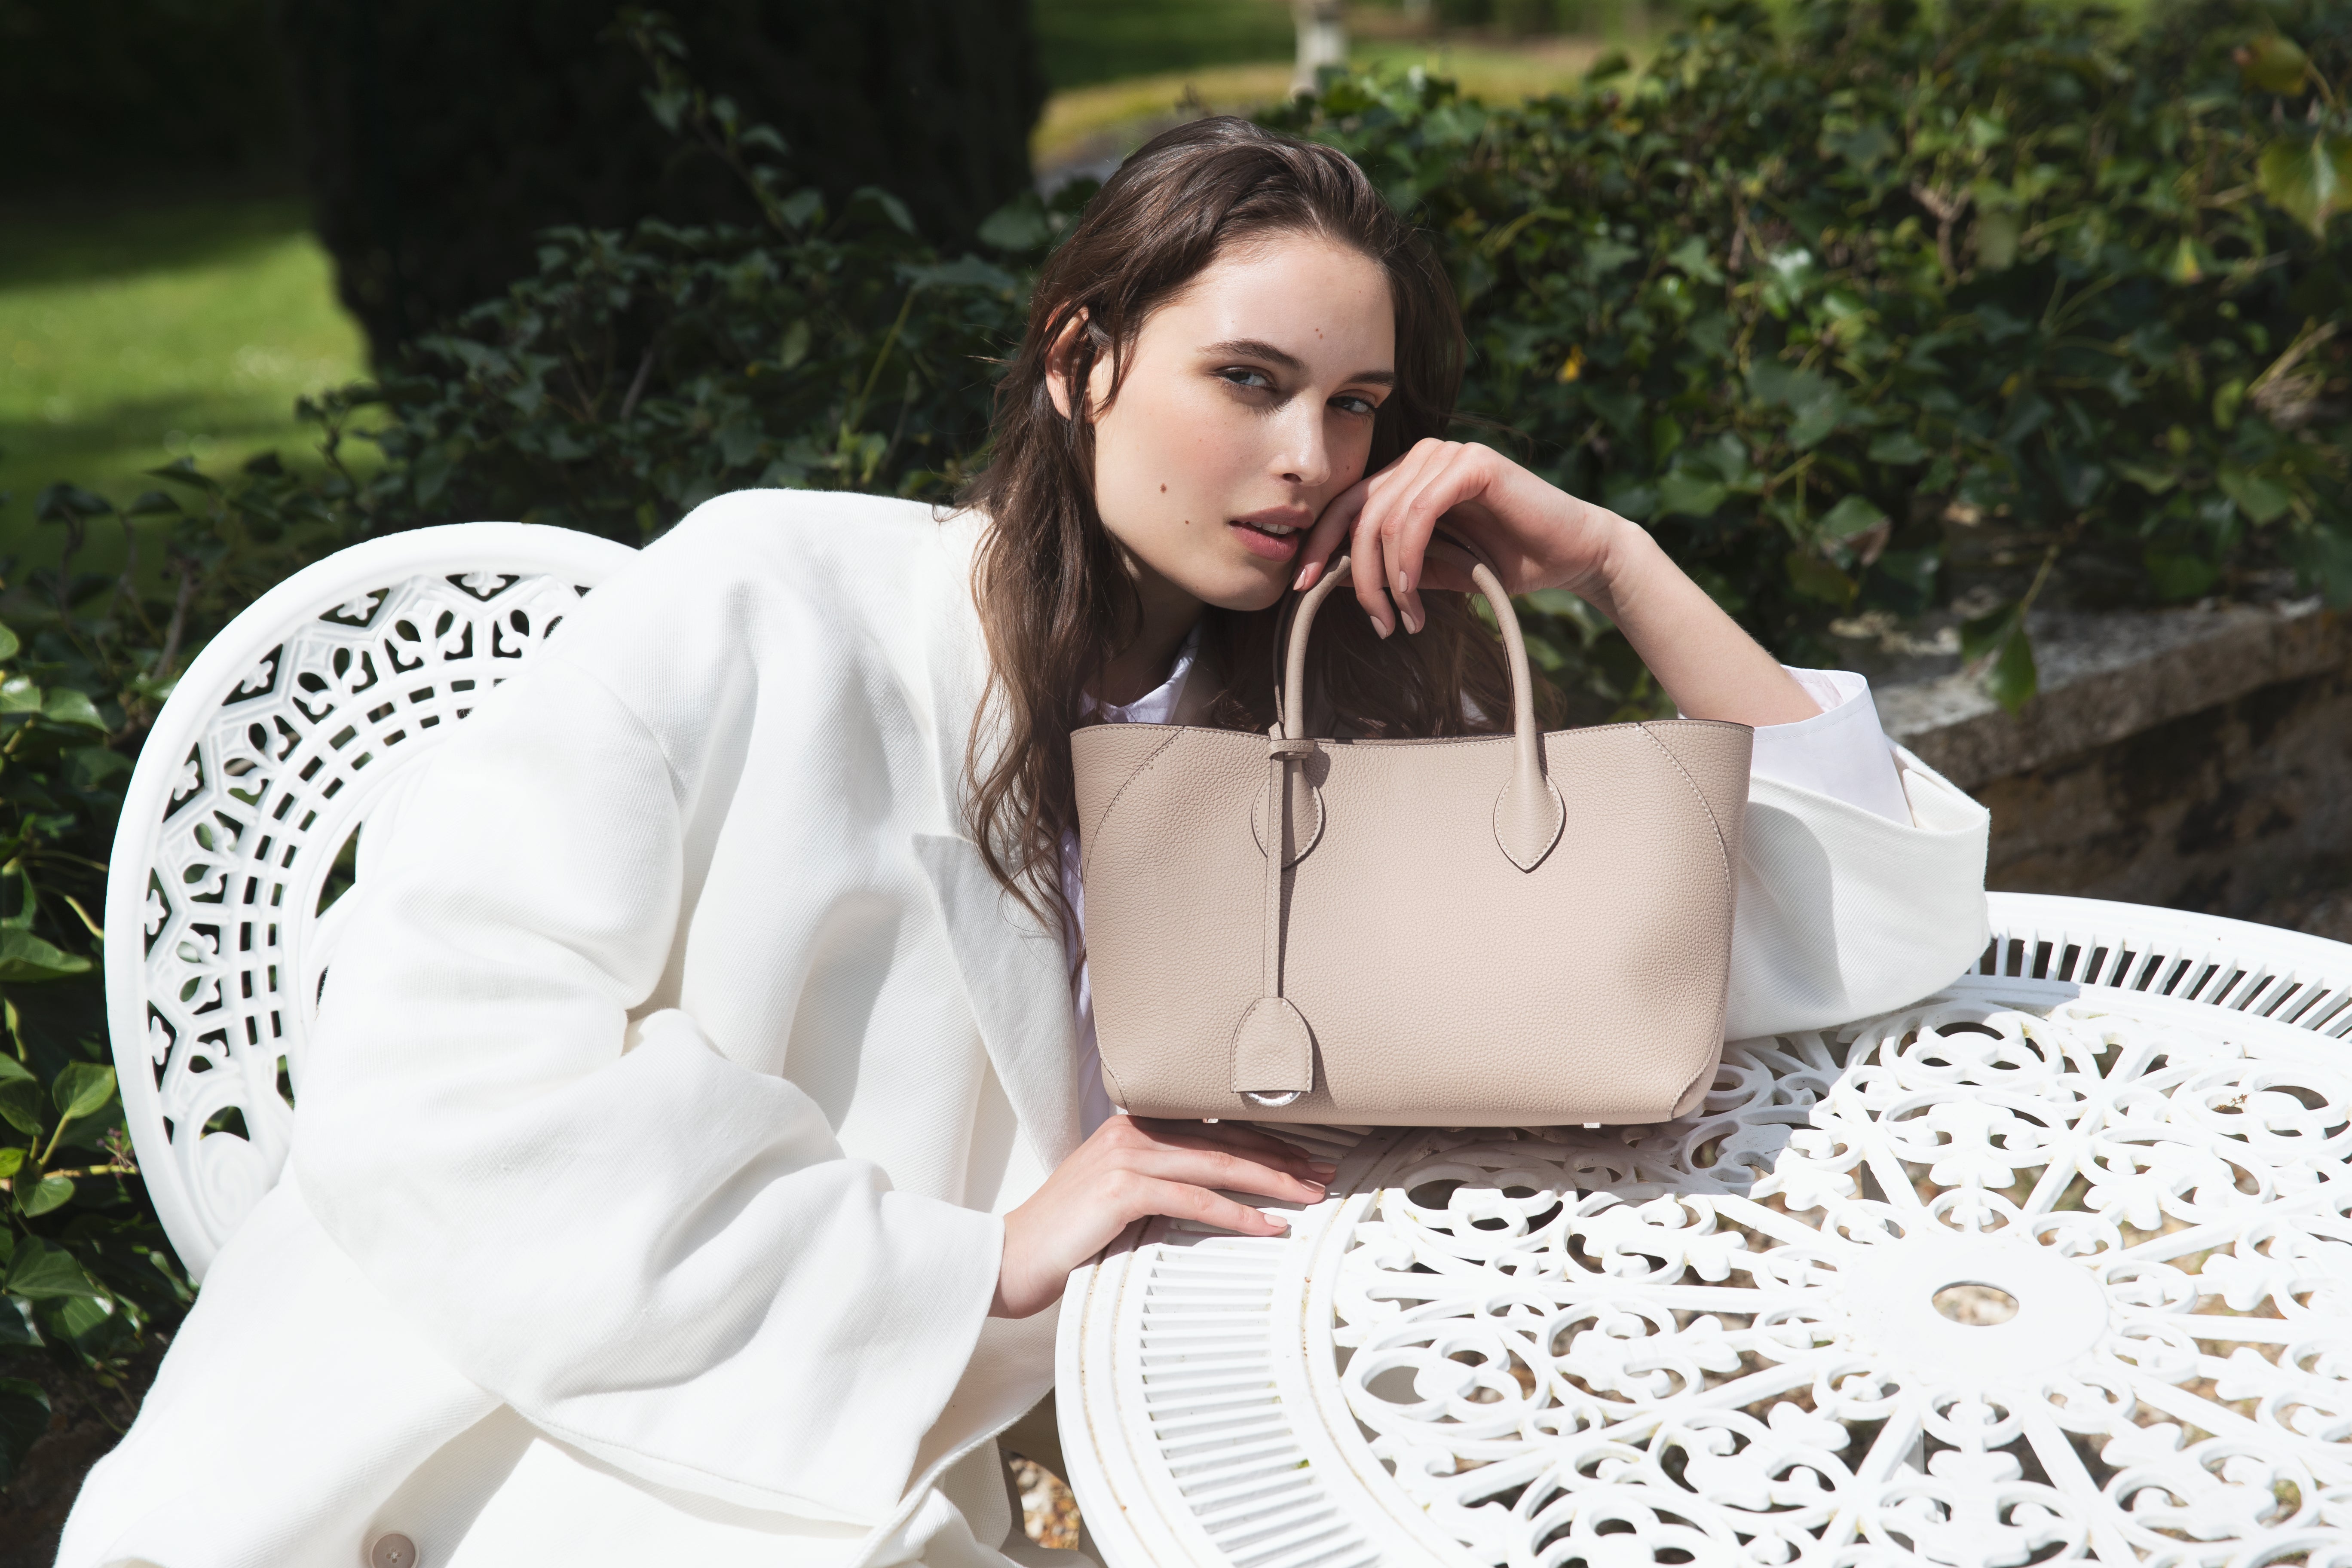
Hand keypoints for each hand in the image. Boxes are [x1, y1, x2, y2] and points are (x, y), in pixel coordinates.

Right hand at [991, 1115, 1335, 1317]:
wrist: (1010, 1257)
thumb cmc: (1066, 1235)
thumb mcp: (1116, 1195)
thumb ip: (1157, 1181)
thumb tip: (1212, 1192)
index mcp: (1131, 1126)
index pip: (1211, 1128)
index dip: (1262, 1142)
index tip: (1301, 1157)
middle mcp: (1130, 1132)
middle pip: (1222, 1141)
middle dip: (1279, 1157)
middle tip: (1321, 1172)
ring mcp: (1125, 1157)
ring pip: (1217, 1165)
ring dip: (1271, 1181)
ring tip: (1309, 1195)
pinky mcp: (1122, 1190)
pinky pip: (1195, 1201)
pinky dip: (1237, 1214)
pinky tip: (1268, 1225)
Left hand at [1294, 437, 1820, 726]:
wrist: (1573, 555)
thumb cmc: (1508, 562)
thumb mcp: (1437, 570)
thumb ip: (1395, 566)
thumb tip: (1341, 581)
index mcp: (1409, 476)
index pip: (1346, 504)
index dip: (1318, 543)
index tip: (1301, 585)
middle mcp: (1424, 456)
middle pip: (1359, 513)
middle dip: (1355, 575)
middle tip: (1375, 621)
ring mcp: (1448, 454)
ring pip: (1384, 517)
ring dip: (1386, 578)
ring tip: (1402, 619)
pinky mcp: (1472, 464)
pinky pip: (1417, 512)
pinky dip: (1407, 558)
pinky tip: (1413, 594)